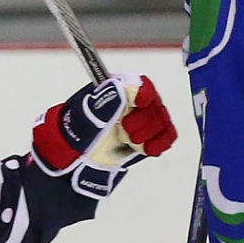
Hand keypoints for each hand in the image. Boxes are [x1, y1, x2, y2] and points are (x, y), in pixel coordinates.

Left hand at [31, 75, 176, 198]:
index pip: (140, 84)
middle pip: (154, 105)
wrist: (76, 157)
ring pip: (162, 121)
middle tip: (125, 131)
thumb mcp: (84, 119)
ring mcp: (143, 120)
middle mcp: (132, 103)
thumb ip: (103, 104)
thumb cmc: (76, 133)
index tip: (140, 103)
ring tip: (130, 142)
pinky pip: (167, 136)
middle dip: (143, 121)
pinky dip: (160, 143)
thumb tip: (120, 90)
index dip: (144, 92)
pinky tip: (148, 150)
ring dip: (149, 133)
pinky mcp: (150, 137)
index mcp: (116, 90)